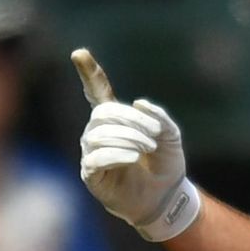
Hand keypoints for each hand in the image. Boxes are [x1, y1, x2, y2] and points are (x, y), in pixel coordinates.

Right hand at [72, 48, 200, 241]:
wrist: (167, 197)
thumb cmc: (166, 165)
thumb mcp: (171, 136)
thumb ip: (159, 117)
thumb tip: (138, 103)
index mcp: (118, 120)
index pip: (98, 92)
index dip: (89, 73)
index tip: (79, 53)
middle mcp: (99, 133)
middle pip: (104, 113)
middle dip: (131, 120)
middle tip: (154, 135)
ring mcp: (92, 153)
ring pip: (98, 134)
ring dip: (127, 137)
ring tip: (147, 149)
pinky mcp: (91, 174)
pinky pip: (96, 157)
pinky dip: (117, 153)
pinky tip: (133, 158)